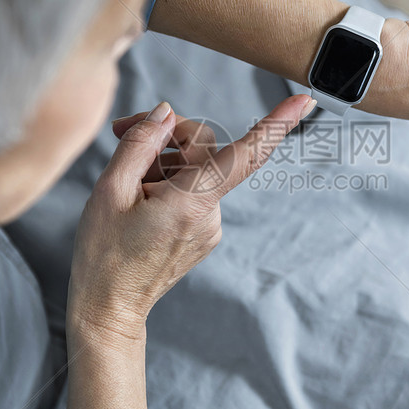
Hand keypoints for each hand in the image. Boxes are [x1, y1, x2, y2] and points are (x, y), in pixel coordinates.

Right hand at [67, 93, 314, 343]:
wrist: (109, 307)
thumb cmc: (104, 254)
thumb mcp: (108, 191)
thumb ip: (139, 145)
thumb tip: (165, 113)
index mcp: (191, 202)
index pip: (245, 155)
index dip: (275, 124)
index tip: (304, 101)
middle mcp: (210, 214)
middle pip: (203, 148)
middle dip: (166, 133)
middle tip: (120, 131)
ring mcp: (210, 227)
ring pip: (194, 169)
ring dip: (162, 161)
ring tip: (124, 181)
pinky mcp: (204, 233)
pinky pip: (192, 192)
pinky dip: (167, 183)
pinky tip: (139, 198)